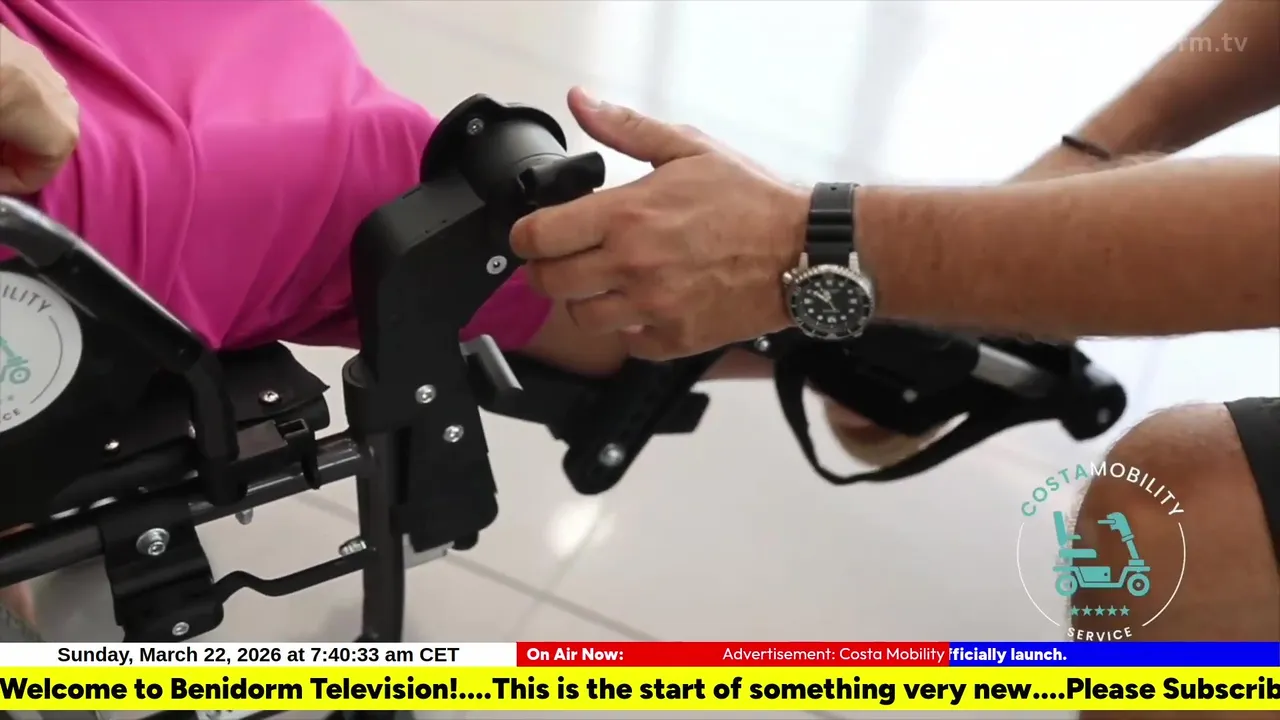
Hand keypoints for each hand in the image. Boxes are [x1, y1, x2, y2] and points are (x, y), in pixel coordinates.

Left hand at [0, 26, 78, 194]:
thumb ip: (0, 168)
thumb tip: (0, 174)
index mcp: (60, 137)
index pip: (32, 180)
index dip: (4, 183)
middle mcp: (68, 109)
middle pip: (41, 146)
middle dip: (13, 155)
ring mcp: (53, 77)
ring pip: (38, 116)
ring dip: (16, 128)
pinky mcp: (33, 54)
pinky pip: (28, 91)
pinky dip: (13, 102)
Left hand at [510, 87, 807, 360]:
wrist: (804, 250)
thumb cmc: (751, 200)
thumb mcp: (687, 149)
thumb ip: (625, 128)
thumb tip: (581, 103)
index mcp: (627, 215)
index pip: (538, 237)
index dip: (525, 235)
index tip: (534, 233)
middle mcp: (632, 265)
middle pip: (549, 283)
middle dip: (546, 269)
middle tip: (565, 258)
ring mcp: (652, 307)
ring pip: (581, 318)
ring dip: (584, 300)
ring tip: (606, 281)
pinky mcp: (674, 339)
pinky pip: (626, 343)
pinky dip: (628, 328)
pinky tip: (644, 303)